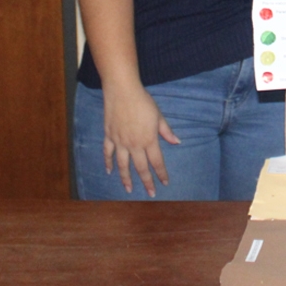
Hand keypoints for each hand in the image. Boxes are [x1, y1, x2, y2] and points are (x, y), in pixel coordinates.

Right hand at [103, 81, 180, 195]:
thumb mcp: (158, 116)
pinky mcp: (109, 136)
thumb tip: (177, 142)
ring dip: (126, 179)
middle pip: (141, 168)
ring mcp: (120, 142)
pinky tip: (109, 171)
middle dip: (146, 182)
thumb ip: (166, 131)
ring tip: (128, 189)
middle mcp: (134, 144)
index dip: (161, 174)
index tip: (165, 183)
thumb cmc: (143, 102)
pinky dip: (108, 163)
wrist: (123, 92)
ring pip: (123, 165)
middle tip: (150, 193)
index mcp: (149, 140)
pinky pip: (107, 153)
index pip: (156, 162)